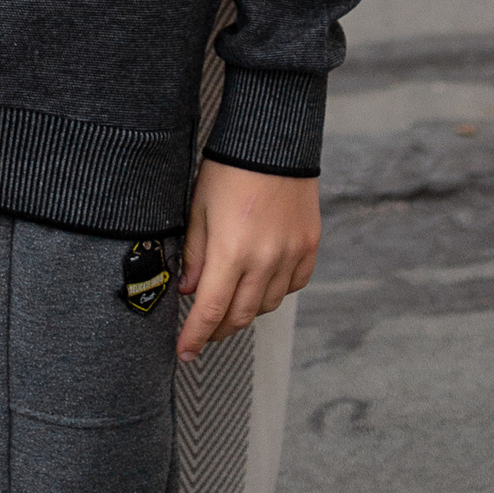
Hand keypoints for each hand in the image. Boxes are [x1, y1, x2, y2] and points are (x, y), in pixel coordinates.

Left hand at [175, 163, 317, 361]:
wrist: (273, 139)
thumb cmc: (229, 168)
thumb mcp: (199, 208)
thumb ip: (195, 254)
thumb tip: (190, 290)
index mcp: (231, 251)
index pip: (210, 311)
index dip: (195, 337)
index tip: (184, 353)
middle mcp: (265, 260)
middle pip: (240, 315)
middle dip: (218, 330)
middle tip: (204, 332)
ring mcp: (291, 255)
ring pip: (267, 305)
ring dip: (246, 311)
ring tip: (230, 304)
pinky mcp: (309, 246)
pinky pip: (292, 285)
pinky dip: (274, 291)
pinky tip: (261, 283)